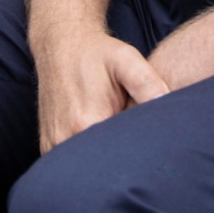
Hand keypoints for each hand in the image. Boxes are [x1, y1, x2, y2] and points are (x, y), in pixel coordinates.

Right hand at [33, 28, 167, 152]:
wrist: (61, 47)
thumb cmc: (95, 53)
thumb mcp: (126, 59)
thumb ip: (148, 83)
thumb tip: (166, 104)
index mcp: (86, 122)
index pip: (120, 156)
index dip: (136, 149)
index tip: (140, 132)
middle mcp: (65, 138)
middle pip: (103, 164)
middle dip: (120, 155)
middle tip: (127, 129)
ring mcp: (52, 144)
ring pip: (86, 165)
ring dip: (101, 156)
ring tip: (111, 130)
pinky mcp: (47, 145)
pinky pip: (71, 162)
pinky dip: (85, 155)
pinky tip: (95, 136)